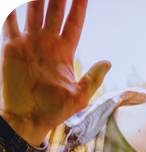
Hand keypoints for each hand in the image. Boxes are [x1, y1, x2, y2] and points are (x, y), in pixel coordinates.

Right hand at [0, 0, 110, 145]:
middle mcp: (47, 43)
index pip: (74, 23)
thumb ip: (93, 78)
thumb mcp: (80, 96)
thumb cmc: (55, 111)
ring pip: (33, 11)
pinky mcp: (11, 48)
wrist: (28, 119)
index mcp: (65, 52)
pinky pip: (9, 23)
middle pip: (54, 12)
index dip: (78, 7)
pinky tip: (12, 2)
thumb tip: (108, 62)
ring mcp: (28, 43)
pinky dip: (9, 11)